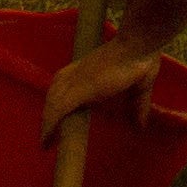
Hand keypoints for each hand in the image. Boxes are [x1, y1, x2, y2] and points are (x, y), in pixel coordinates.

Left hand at [38, 28, 165, 140]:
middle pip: (53, 94)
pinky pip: (57, 112)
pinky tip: (47, 141)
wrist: (139, 45)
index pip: (62, 82)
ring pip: (52, 104)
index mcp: (87, 68)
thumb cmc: (141, 58)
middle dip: (48, 113)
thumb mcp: (139, 88)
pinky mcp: (79, 90)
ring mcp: (76, 81)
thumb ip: (138, 106)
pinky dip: (50, 127)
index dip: (57, 99)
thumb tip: (141, 126)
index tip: (55, 115)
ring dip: (47, 123)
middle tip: (47, 133)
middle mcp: (76, 73)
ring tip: (46, 141)